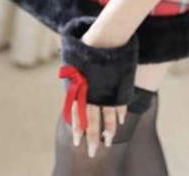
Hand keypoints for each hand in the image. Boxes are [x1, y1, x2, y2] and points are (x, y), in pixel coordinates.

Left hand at [66, 29, 128, 157]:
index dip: (77, 127)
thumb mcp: (75, 59)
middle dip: (91, 137)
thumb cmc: (88, 44)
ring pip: (107, 116)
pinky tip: (120, 123)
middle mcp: (91, 91)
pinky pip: (119, 104)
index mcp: (78, 86)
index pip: (76, 113)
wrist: (107, 36)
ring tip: (108, 141)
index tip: (77, 141)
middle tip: (92, 152)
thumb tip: (68, 77)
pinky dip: (119, 114)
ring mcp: (106, 90)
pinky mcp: (119, 85)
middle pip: (91, 120)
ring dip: (108, 130)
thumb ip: (74, 73)